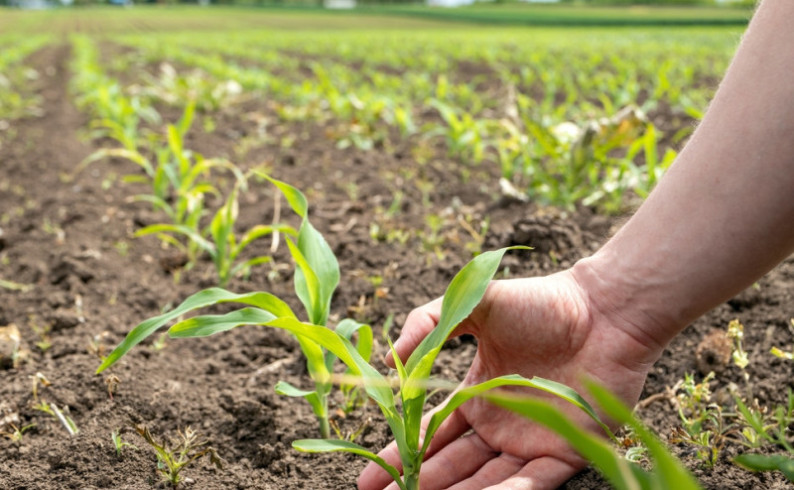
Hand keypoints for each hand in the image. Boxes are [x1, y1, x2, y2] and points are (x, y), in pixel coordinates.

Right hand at [358, 269, 662, 489]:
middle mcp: (500, 423)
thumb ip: (429, 323)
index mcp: (477, 393)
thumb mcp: (474, 304)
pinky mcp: (564, 452)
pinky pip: (532, 483)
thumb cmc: (540, 303)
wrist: (603, 309)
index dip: (402, 453)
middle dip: (417, 483)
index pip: (433, 432)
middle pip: (452, 463)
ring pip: (486, 480)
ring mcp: (531, 440)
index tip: (367, 477)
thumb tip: (389, 359)